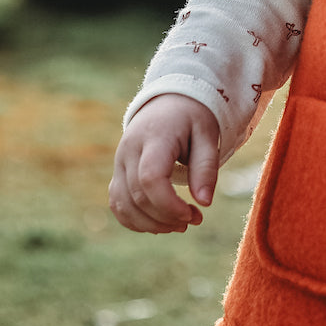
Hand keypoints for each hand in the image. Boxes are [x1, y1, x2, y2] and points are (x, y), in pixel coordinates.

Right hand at [109, 94, 219, 233]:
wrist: (169, 101)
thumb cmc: (193, 117)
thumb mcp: (208, 135)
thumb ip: (206, 167)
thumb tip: (205, 203)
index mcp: (154, 137)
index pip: (150, 178)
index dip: (169, 204)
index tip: (193, 214)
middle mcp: (129, 150)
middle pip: (138, 196)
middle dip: (166, 217)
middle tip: (194, 220)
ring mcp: (119, 162)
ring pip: (123, 205)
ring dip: (151, 223)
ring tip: (180, 224)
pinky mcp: (117, 173)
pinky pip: (117, 204)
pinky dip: (135, 220)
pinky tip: (160, 223)